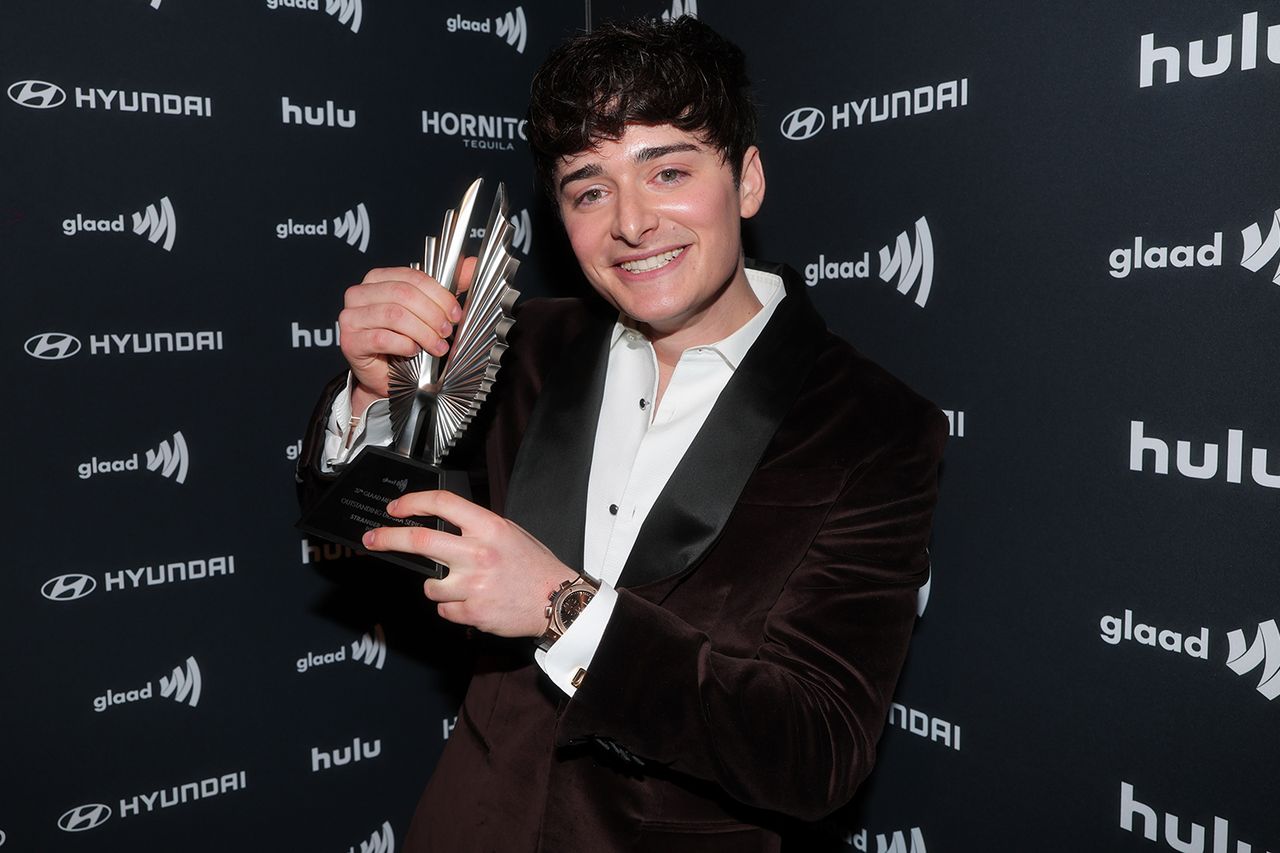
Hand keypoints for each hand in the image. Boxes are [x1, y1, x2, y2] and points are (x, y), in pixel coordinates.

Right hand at [338, 260, 475, 406]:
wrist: (385, 374)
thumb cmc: (404, 339)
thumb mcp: (429, 310)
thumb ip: (449, 287)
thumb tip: (473, 264)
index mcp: (378, 278)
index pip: (412, 277)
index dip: (439, 295)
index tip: (455, 314)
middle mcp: (360, 293)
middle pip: (404, 294)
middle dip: (432, 314)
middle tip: (446, 332)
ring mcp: (351, 316)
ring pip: (395, 315)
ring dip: (423, 332)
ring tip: (436, 346)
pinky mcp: (350, 341)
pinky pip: (382, 338)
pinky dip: (405, 345)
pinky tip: (413, 351)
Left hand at [362, 490, 577, 637]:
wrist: (556, 600)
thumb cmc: (534, 566)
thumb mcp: (509, 533)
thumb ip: (476, 527)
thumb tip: (441, 523)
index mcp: (488, 527)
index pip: (441, 504)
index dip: (412, 503)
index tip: (396, 509)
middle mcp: (477, 553)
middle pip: (418, 540)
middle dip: (388, 538)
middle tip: (372, 538)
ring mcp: (473, 584)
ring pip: (430, 584)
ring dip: (438, 586)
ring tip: (462, 586)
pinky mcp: (472, 612)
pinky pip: (444, 609)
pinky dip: (452, 607)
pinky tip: (473, 602)